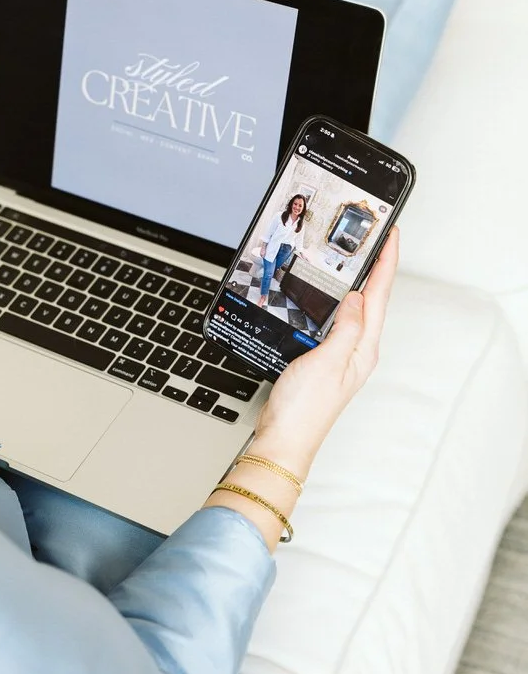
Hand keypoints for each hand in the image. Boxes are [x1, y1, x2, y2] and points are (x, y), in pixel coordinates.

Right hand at [251, 228, 398, 477]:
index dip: (386, 262)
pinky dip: (336, 300)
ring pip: (355, 308)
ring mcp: (341, 354)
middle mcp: (357, 350)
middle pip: (373, 299)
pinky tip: (328, 294)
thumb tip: (356, 297)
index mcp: (364, 348)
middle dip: (376, 266)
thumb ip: (344, 327)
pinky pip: (337, 320)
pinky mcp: (323, 358)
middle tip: (376, 238)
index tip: (389, 235)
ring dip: (359, 281)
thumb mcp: (326, 360)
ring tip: (358, 257)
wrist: (284, 439)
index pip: (379, 295)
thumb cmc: (304, 410)